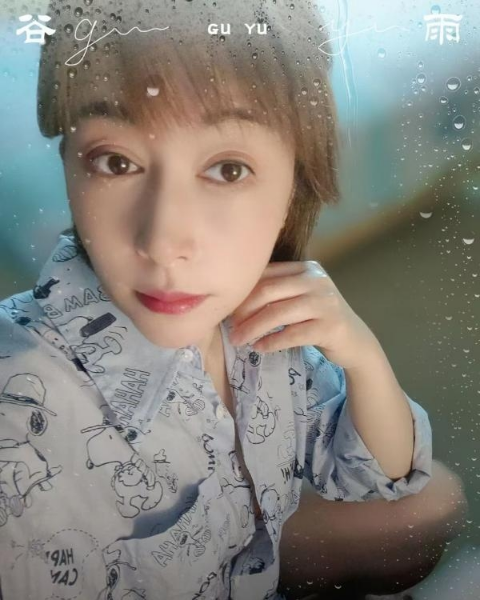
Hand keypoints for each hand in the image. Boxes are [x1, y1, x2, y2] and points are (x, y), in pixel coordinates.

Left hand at [228, 261, 380, 369]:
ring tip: (239, 340)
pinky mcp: (331, 327)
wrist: (355, 341)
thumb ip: (277, 291)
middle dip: (244, 311)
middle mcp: (316, 281)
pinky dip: (272, 342)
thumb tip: (234, 300)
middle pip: (268, 292)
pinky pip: (293, 334)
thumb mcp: (301, 297)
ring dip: (253, 328)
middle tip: (230, 328)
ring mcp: (326, 302)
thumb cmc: (320, 318)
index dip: (243, 292)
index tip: (227, 310)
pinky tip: (260, 348)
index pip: (266, 275)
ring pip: (278, 314)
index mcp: (306, 268)